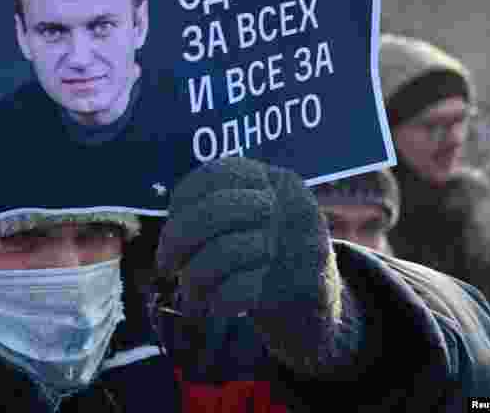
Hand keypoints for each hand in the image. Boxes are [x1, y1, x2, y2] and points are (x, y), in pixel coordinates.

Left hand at [156, 157, 358, 375]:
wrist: (322, 311)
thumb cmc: (267, 260)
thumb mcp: (246, 223)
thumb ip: (210, 214)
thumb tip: (168, 238)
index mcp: (273, 179)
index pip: (212, 177)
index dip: (179, 210)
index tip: (167, 237)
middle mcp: (290, 203)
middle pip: (216, 211)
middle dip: (178, 241)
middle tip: (167, 267)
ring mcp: (302, 241)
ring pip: (224, 252)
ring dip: (195, 279)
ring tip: (190, 296)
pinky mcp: (306, 283)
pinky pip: (241, 289)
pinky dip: (218, 301)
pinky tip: (214, 307)